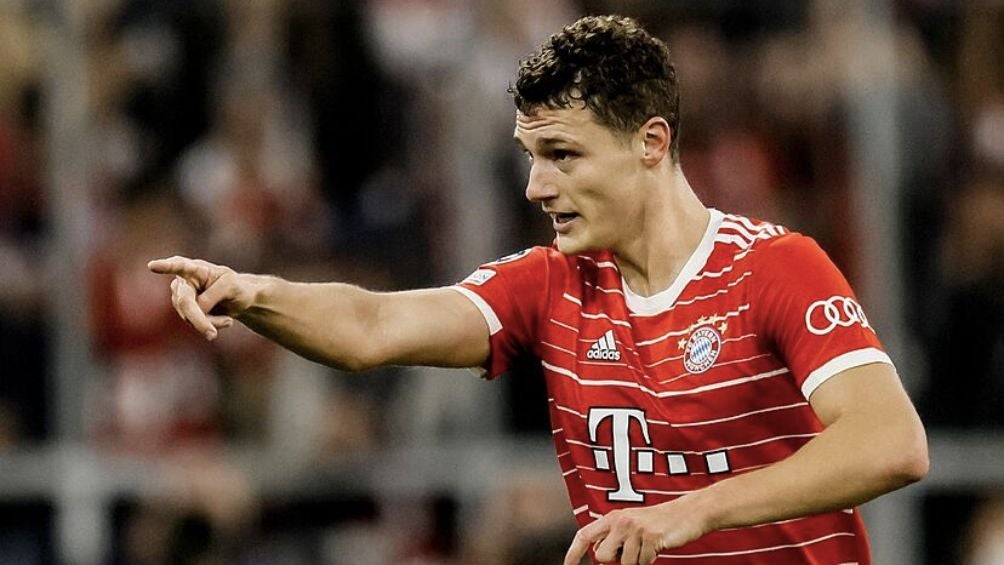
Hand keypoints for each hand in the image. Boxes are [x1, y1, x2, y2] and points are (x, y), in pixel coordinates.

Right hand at [147, 256, 253, 340]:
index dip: (166, 267)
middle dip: (198, 319)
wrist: (238, 301)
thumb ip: (213, 294)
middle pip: (184, 302)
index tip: (152, 266)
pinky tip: (224, 320)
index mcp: (195, 268)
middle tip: (212, 335)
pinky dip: (211, 326)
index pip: (180, 266)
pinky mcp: (184, 313)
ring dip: (211, 323)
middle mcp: (183, 282)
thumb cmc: (235, 287)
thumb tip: (198, 308)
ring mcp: (181, 298)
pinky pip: (195, 324)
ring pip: (190, 317)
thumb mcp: (232, 286)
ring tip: (228, 319)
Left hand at [564, 499, 707, 564]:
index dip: (573, 552)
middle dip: (616, 560)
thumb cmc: (658, 522)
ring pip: (625, 563)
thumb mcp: (631, 524)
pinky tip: (657, 547)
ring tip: (648, 546)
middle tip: (633, 549)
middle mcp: (620, 521)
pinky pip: (643, 564)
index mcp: (612, 517)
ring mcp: (635, 529)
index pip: (584, 535)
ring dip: (637, 561)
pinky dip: (650, 561)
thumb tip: (599, 556)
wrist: (688, 513)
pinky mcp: (651, 538)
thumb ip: (613, 537)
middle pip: (602, 556)